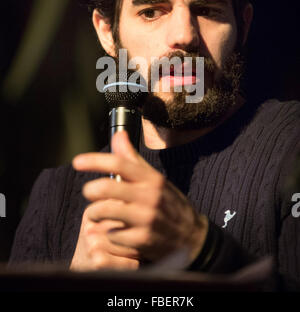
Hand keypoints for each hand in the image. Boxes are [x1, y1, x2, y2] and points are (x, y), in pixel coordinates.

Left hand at [72, 131, 207, 267]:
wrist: (192, 237)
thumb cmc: (168, 203)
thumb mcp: (154, 178)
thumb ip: (132, 158)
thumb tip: (118, 134)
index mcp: (151, 179)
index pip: (119, 163)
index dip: (95, 161)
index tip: (77, 162)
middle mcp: (149, 196)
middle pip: (106, 188)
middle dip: (90, 190)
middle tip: (89, 193)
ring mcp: (146, 219)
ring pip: (104, 211)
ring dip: (93, 213)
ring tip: (95, 214)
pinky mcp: (142, 241)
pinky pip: (111, 235)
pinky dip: (106, 233)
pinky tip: (111, 231)